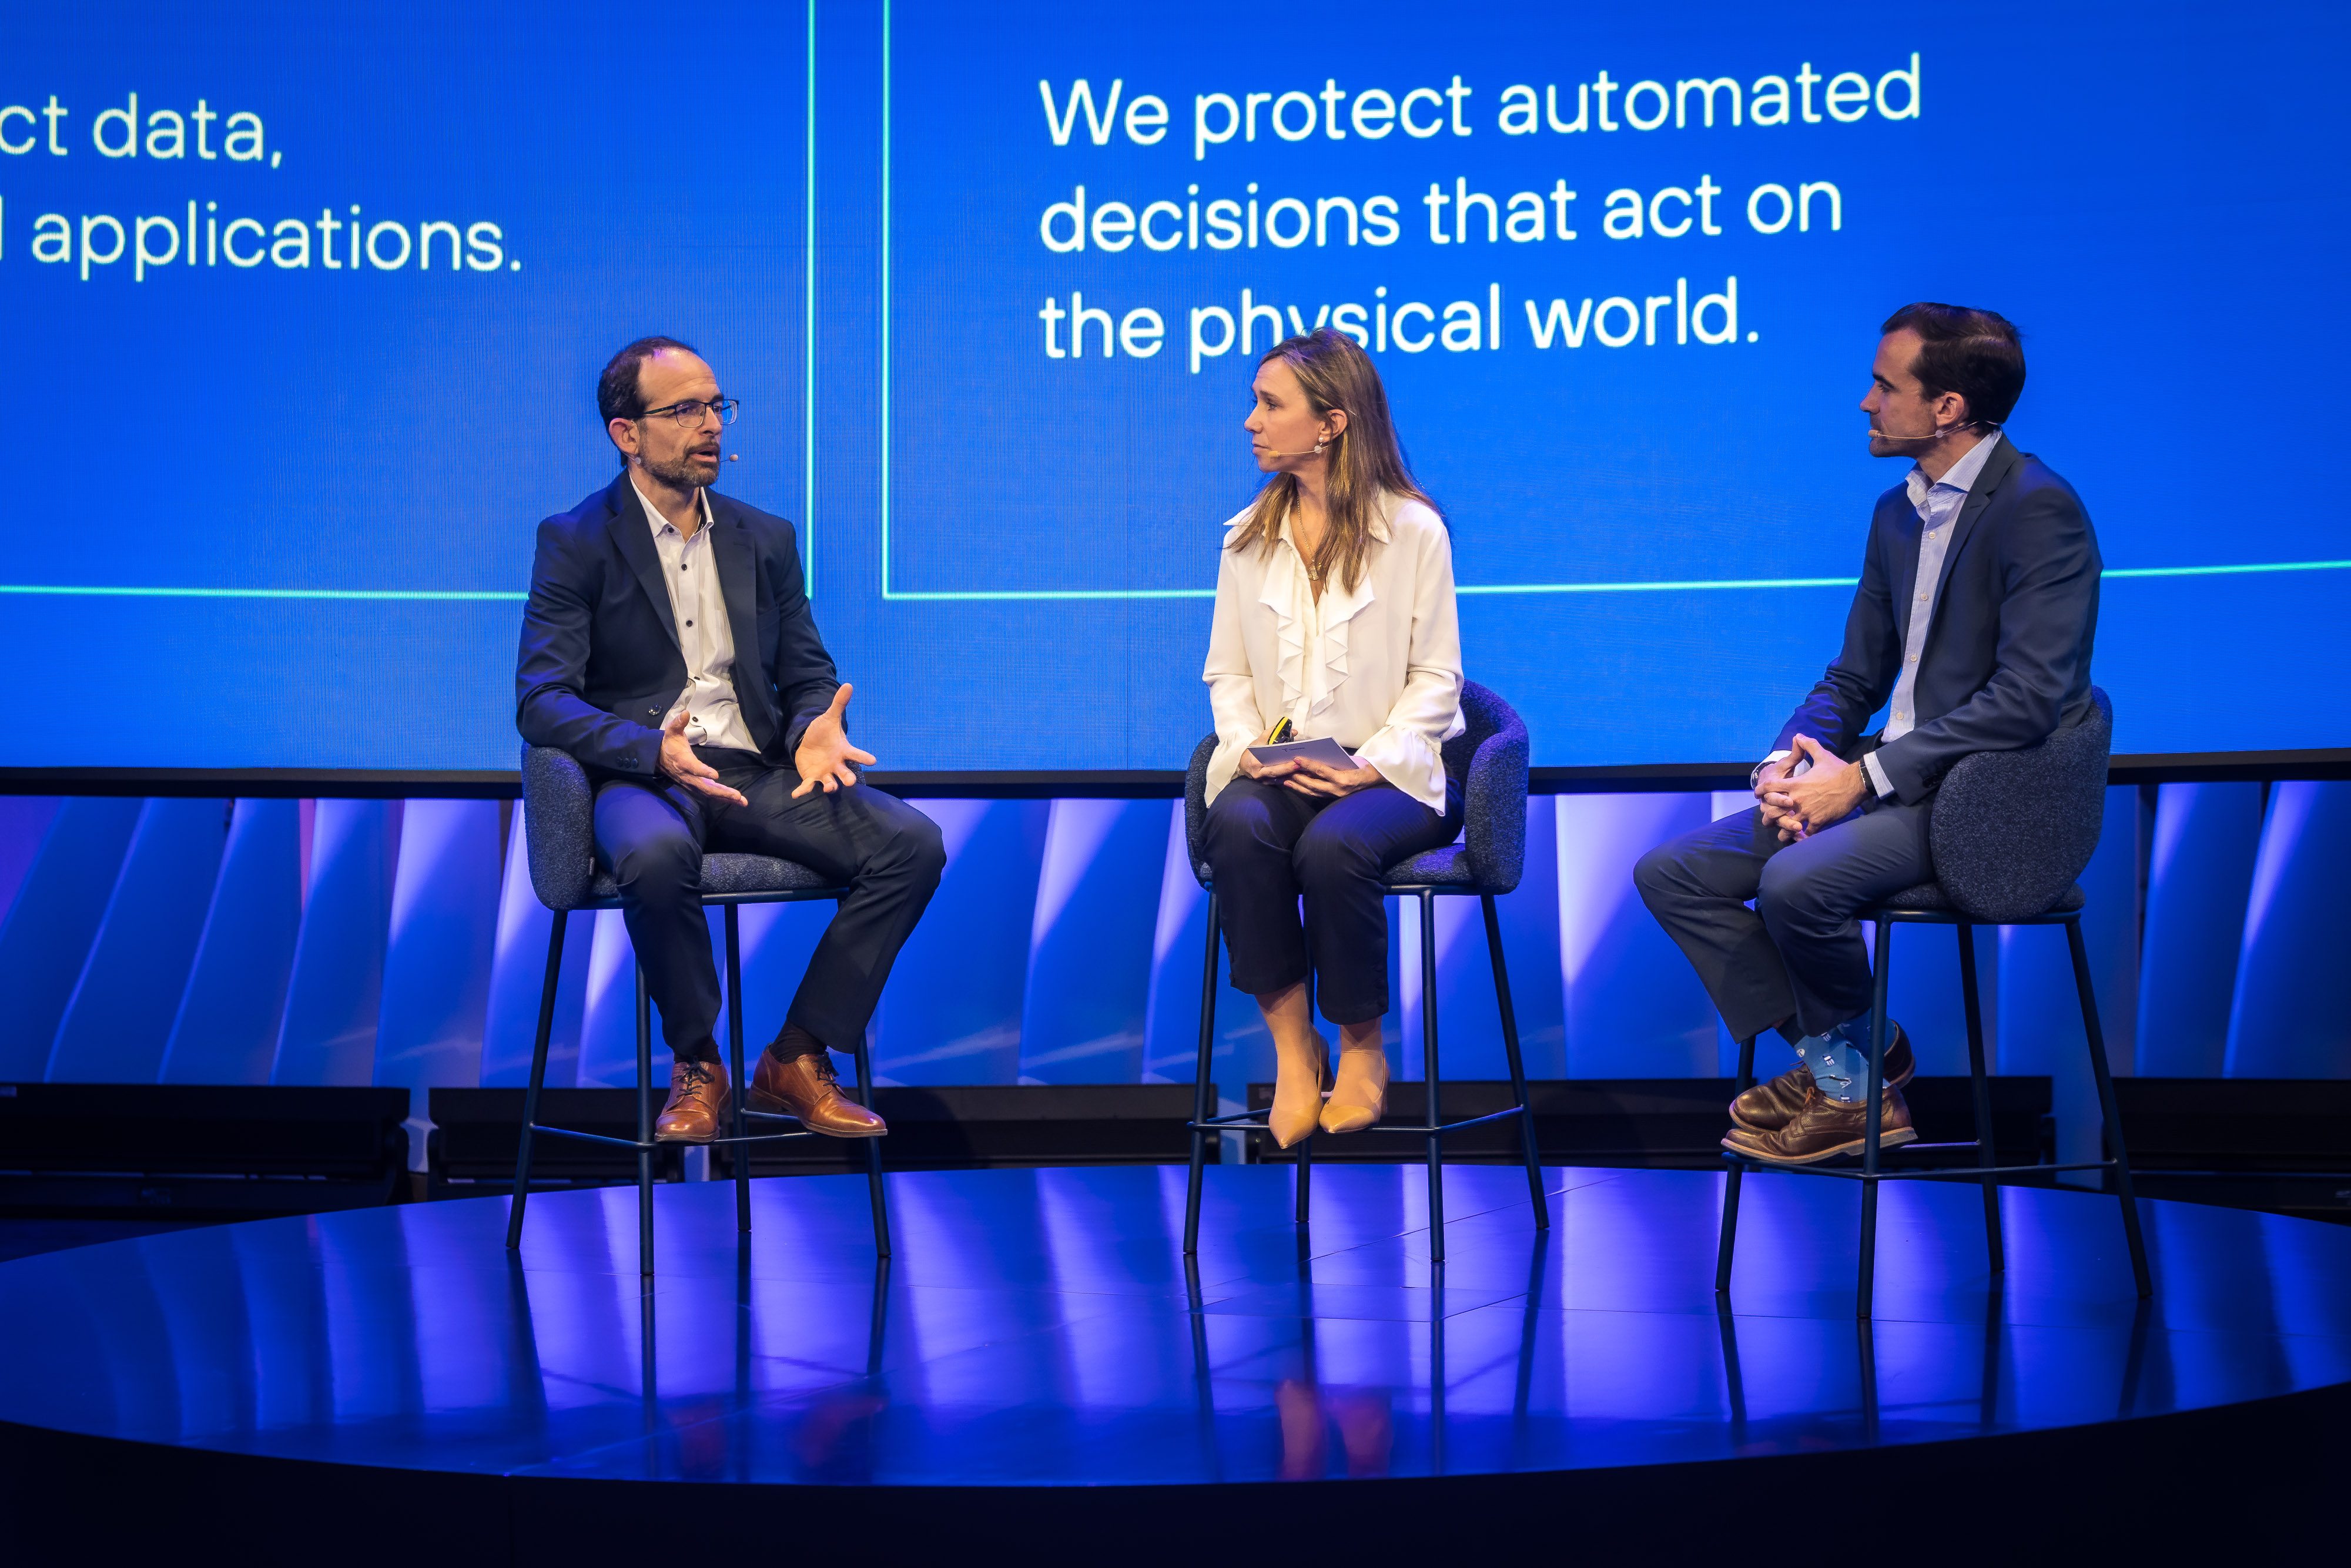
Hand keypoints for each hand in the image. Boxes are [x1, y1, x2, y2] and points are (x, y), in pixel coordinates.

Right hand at [659, 711, 748, 806]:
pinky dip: (722, 798)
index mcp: (682, 761)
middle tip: (737, 795)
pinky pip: (709, 794)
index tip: (715, 775)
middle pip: (705, 787)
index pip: (693, 768)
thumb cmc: (669, 743)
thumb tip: (685, 713)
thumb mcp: (671, 731)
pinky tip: (735, 800)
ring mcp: (692, 783)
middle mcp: (687, 775)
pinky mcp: (695, 786)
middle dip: (721, 792)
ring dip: (725, 798)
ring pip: (709, 793)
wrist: (658, 758)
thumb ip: (678, 723)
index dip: (703, 771)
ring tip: (742, 801)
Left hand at [792, 684, 877, 798]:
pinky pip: (808, 786)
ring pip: (830, 783)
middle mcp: (837, 765)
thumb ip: (839, 704)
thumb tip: (848, 684)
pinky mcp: (811, 777)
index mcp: (844, 751)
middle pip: (846, 774)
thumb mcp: (829, 717)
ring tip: (830, 787)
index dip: (864, 758)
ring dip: (830, 786)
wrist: (810, 743)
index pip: (857, 755)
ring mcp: (825, 773)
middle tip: (850, 781)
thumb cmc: (824, 733)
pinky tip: (796, 794)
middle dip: (848, 778)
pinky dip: (803, 790)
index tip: (872, 761)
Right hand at [1237, 726, 1298, 781]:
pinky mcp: (1266, 784)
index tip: (1294, 760)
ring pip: (1279, 780)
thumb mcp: (1261, 739)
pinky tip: (1297, 775)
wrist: (1244, 762)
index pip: (1271, 765)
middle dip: (1289, 770)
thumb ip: (1275, 732)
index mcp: (1255, 764)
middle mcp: (1258, 774)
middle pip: (1276, 773)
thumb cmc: (1253, 751)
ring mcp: (1262, 781)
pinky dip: (1288, 778)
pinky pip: (1278, 782)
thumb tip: (1293, 731)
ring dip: (1291, 776)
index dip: (1283, 765)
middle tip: (1300, 766)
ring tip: (1303, 771)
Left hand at [1282, 755, 1383, 798]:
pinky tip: (1297, 787)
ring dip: (1298, 787)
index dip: (1308, 765)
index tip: (1296, 758)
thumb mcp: (1351, 760)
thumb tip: (1316, 756)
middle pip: (1313, 784)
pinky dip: (1306, 790)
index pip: (1322, 771)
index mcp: (1344, 779)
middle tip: (1285, 771)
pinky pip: (1317, 794)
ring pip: (1313, 792)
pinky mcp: (1334, 798)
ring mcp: (1336, 795)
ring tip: (1286, 781)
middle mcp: (1339, 790)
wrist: (1376, 779)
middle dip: (1298, 778)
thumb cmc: (1364, 766)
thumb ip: (1334, 761)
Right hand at [1752, 755, 1798, 838]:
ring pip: (1778, 825)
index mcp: (1772, 789)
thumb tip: (1798, 736)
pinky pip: (1787, 832)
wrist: (1772, 786)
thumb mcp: (1789, 763)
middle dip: (1783, 818)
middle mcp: (1771, 803)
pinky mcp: (1785, 822)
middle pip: (1772, 814)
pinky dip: (1795, 837)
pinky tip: (1804, 839)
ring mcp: (1777, 814)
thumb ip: (1796, 752)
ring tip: (1800, 831)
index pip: (1770, 794)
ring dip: (1788, 829)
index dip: (1778, 799)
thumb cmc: (1782, 773)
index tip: (1789, 801)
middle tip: (1796, 820)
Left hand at [1763, 734, 1867, 837]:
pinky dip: (1803, 837)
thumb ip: (1808, 745)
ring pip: (1788, 826)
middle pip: (1774, 811)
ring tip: (1783, 835)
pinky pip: (1807, 833)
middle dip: (1769, 816)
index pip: (1771, 787)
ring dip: (1785, 831)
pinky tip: (1802, 839)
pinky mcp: (1819, 821)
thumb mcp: (1822, 755)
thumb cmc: (1838, 770)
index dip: (1762, 791)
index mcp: (1795, 784)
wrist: (1856, 783)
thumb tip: (1798, 736)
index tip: (1757, 794)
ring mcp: (1807, 812)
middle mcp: (1798, 799)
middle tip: (1767, 820)